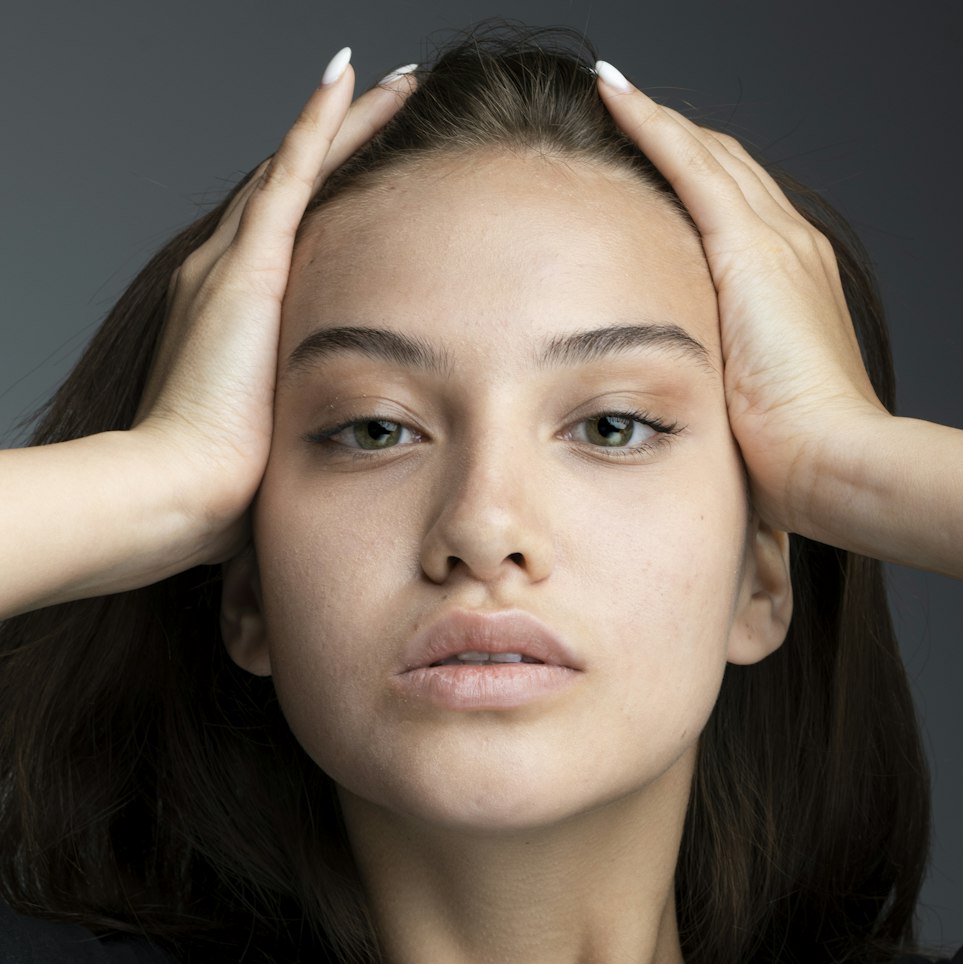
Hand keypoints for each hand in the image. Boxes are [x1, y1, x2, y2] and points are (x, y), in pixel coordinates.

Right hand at [132, 55, 416, 564]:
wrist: (175, 490)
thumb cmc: (219, 491)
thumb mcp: (266, 446)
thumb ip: (296, 429)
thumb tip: (336, 459)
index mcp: (228, 321)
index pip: (283, 244)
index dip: (321, 205)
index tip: (362, 185)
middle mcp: (222, 278)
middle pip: (290, 195)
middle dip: (337, 151)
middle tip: (387, 108)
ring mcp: (232, 266)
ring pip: (297, 172)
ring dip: (345, 126)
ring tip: (394, 86)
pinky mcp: (247, 267)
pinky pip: (291, 175)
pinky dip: (321, 127)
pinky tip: (353, 82)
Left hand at [595, 63, 889, 537]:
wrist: (831, 461)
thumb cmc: (790, 460)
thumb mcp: (748, 409)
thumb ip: (719, 386)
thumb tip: (672, 410)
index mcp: (792, 286)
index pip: (738, 212)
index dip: (696, 183)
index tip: (651, 174)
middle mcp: (791, 248)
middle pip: (726, 171)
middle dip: (678, 143)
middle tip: (623, 117)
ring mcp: (775, 242)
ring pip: (708, 156)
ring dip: (660, 123)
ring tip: (612, 97)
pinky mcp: (750, 248)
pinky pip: (692, 164)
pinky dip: (653, 126)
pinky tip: (615, 99)